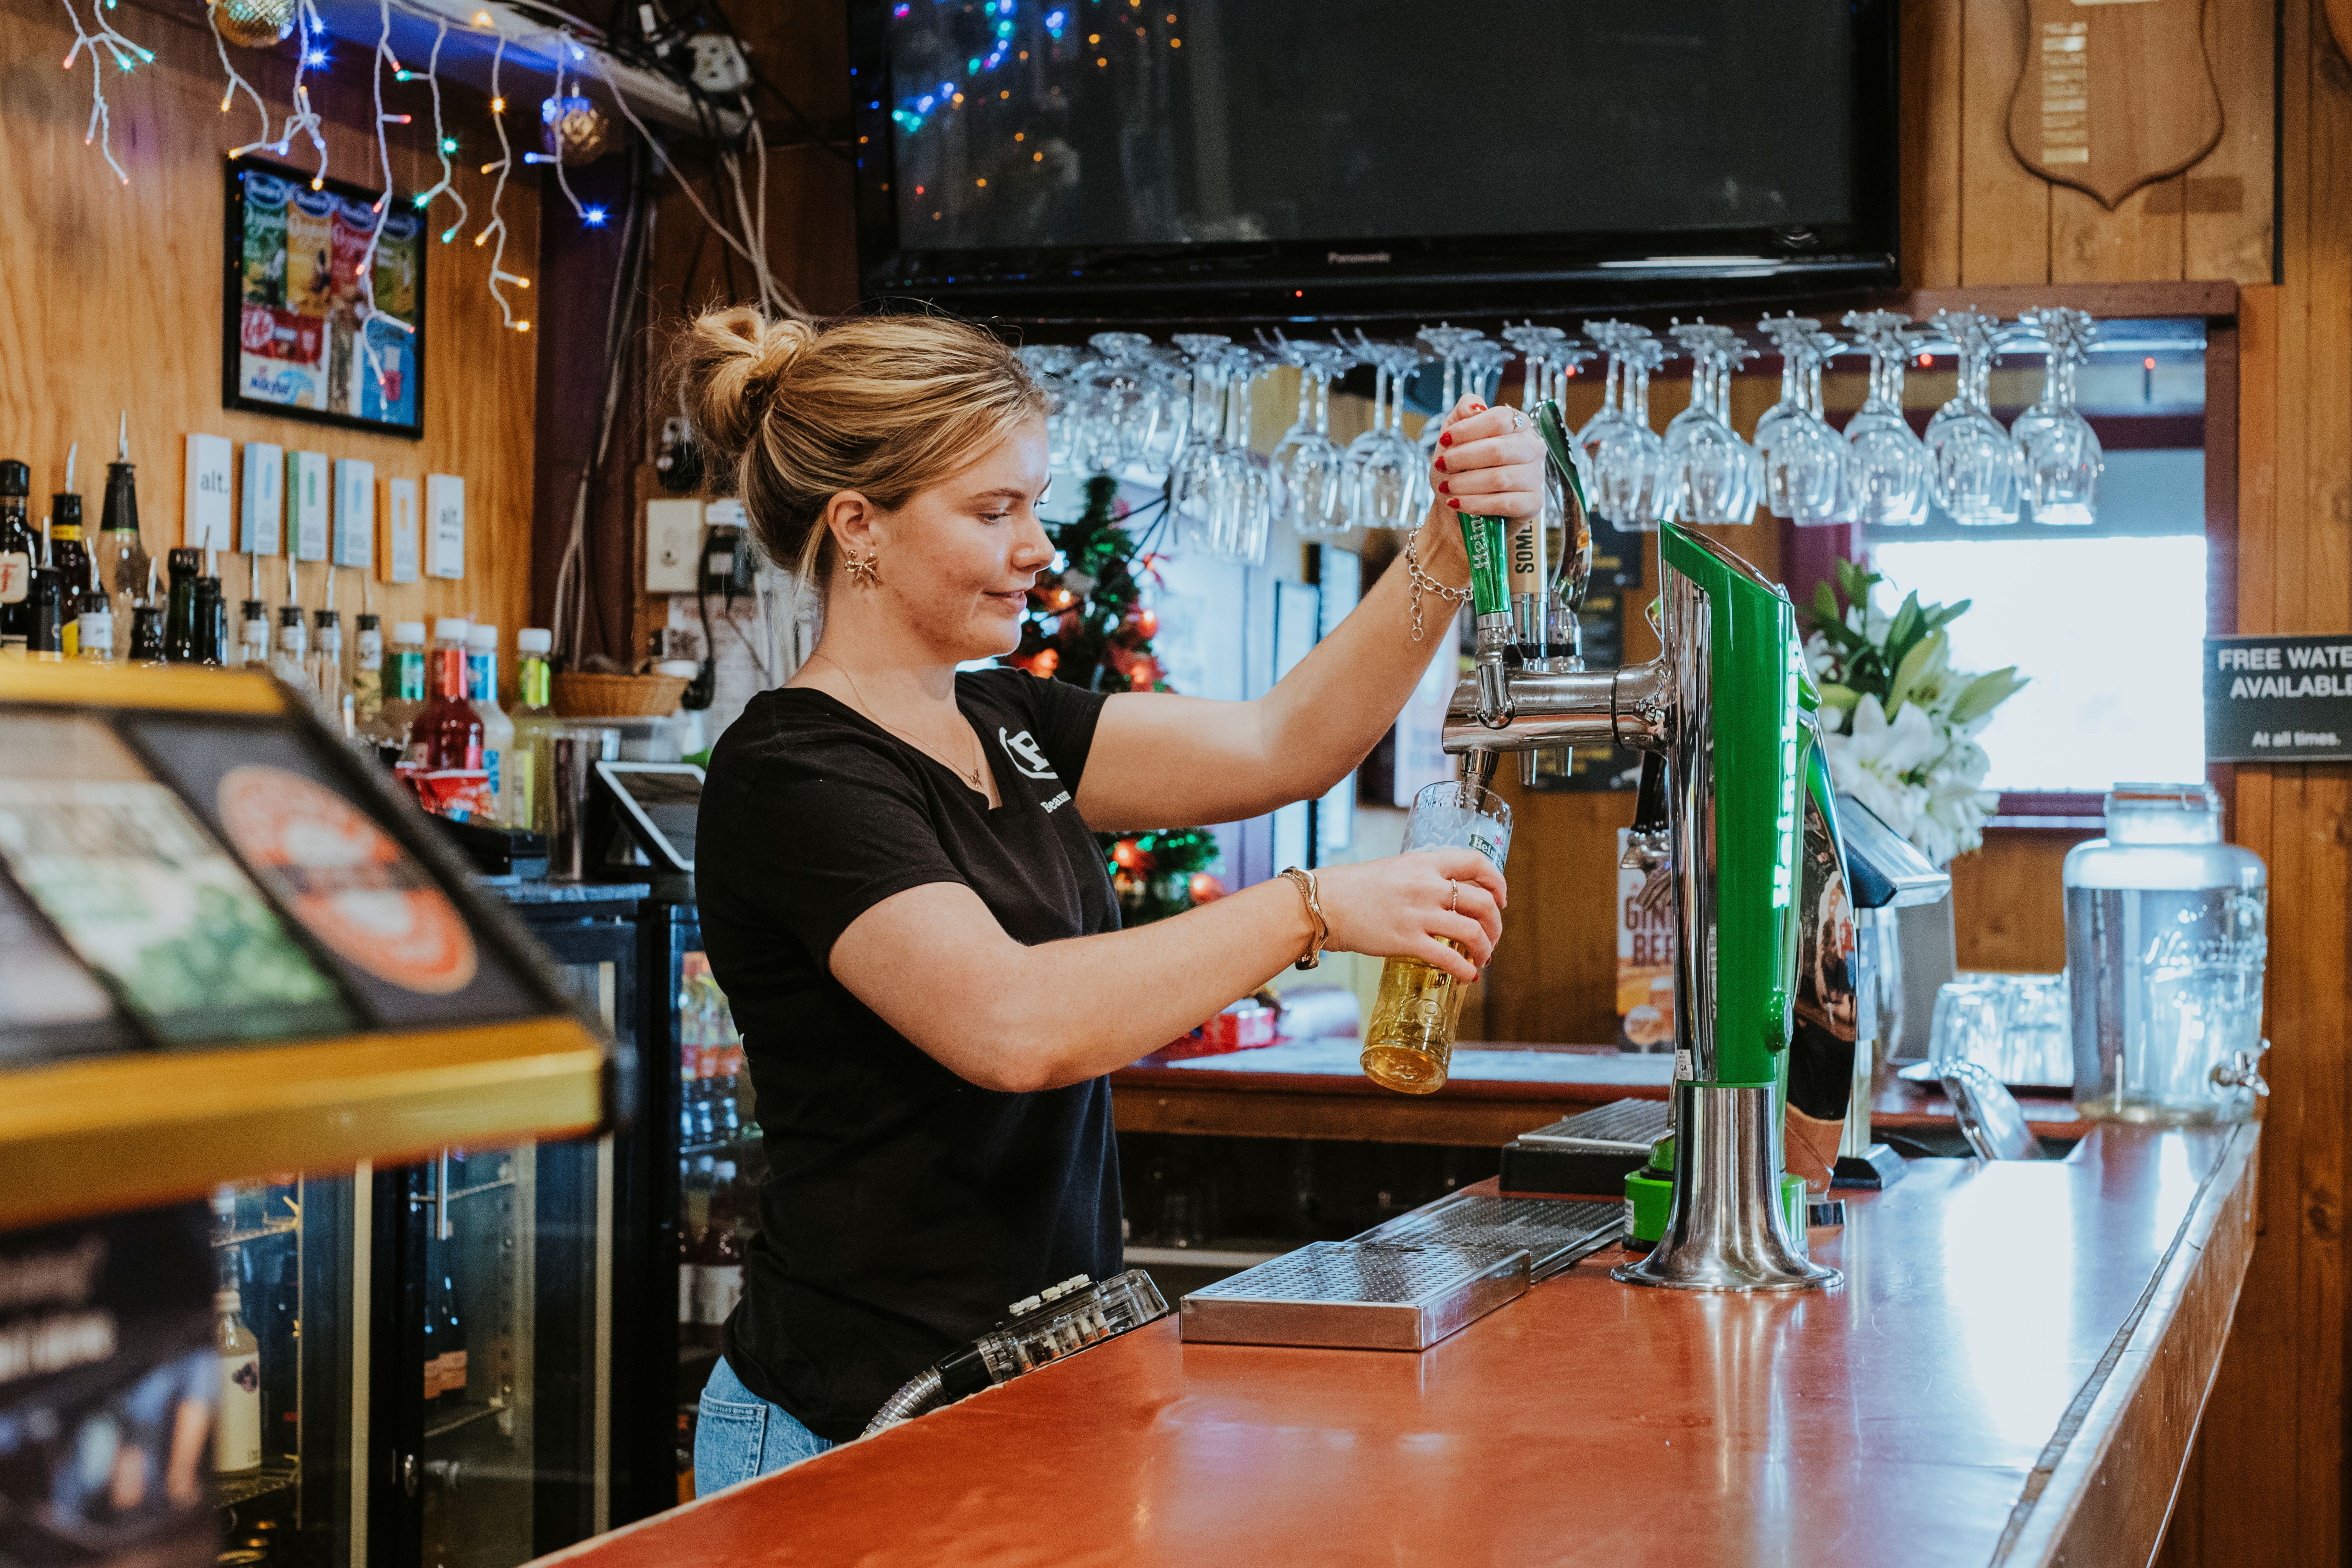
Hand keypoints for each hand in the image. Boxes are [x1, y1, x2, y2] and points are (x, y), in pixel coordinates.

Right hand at [1315, 849, 1506, 982]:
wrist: (1324, 903)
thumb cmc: (1355, 887)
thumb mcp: (1395, 869)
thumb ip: (1422, 877)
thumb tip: (1445, 893)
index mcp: (1425, 863)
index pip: (1476, 862)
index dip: (1497, 880)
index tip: (1500, 897)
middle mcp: (1427, 885)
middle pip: (1483, 901)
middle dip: (1496, 923)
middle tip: (1492, 936)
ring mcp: (1419, 914)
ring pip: (1473, 931)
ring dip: (1486, 948)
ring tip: (1483, 958)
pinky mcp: (1407, 941)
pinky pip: (1449, 958)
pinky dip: (1465, 970)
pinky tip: (1467, 976)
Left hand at [1429, 393, 1546, 519]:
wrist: (1459, 504)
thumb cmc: (1460, 468)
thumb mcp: (1455, 435)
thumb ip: (1463, 413)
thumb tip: (1473, 408)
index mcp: (1519, 424)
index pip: (1499, 419)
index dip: (1468, 429)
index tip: (1444, 439)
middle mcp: (1533, 447)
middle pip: (1498, 449)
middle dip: (1463, 458)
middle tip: (1442, 465)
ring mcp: (1536, 475)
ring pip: (1500, 478)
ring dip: (1466, 483)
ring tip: (1447, 487)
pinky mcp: (1533, 502)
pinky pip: (1504, 503)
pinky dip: (1475, 503)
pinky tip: (1457, 502)